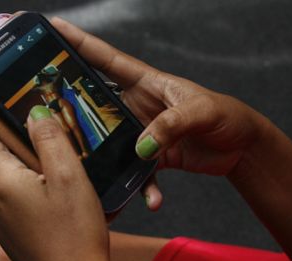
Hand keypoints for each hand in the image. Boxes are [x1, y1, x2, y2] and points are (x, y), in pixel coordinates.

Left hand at [0, 107, 110, 260]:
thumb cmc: (75, 236)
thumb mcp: (69, 178)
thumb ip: (50, 139)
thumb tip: (34, 112)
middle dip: (16, 137)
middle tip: (48, 127)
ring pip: (6, 177)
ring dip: (27, 164)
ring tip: (60, 162)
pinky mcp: (11, 235)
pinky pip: (14, 200)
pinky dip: (31, 187)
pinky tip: (59, 194)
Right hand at [51, 17, 272, 209]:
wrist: (242, 147)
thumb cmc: (226, 116)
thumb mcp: (201, 112)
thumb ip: (171, 124)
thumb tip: (142, 147)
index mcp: (148, 82)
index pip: (107, 60)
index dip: (79, 44)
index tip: (51, 30)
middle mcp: (139, 106)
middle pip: (98, 105)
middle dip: (74, 111)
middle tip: (49, 120)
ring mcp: (144, 133)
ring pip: (113, 144)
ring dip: (106, 162)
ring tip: (95, 179)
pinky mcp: (154, 157)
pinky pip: (139, 173)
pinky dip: (143, 188)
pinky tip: (153, 200)